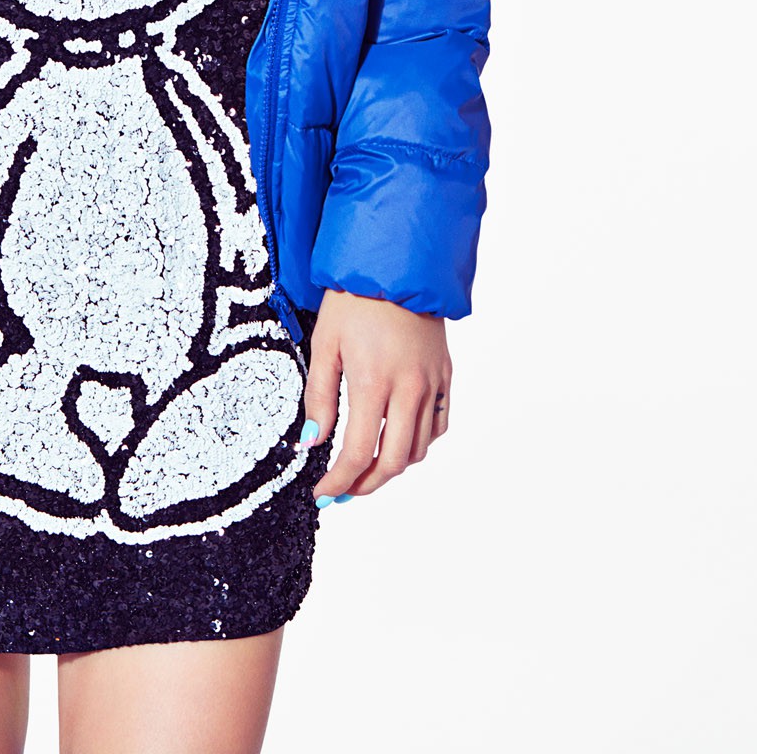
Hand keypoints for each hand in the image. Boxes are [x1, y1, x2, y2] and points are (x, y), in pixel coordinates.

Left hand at [302, 288, 450, 502]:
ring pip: (419, 448)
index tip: (324, 493)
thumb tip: (312, 442)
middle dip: (367, 485)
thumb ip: (320, 397)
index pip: (358, 452)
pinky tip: (399, 440)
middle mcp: (409, 389)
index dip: (339, 480)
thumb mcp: (325, 344)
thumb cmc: (354, 299)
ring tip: (367, 469)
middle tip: (345, 491)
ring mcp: (432, 384)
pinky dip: (420, 442)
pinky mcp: (445, 375)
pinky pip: (439, 425)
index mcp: (374, 383)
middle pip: (393, 462)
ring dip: (392, 467)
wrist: (396, 264)